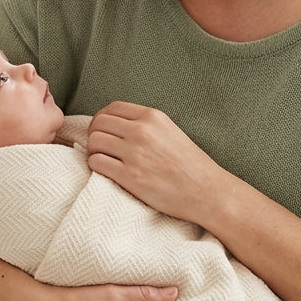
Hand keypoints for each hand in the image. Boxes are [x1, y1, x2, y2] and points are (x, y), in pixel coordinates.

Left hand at [87, 101, 222, 224]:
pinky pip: (96, 163)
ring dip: (93, 151)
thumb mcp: (170, 131)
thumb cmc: (190, 165)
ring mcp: (135, 153)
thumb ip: (146, 125)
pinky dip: (95, 166)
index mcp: (153, 117)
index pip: (112, 108)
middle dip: (94, 134)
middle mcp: (142, 131)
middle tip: (99, 147)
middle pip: (99, 123)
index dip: (101, 118)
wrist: (206, 192)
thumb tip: (116, 124)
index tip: (102, 130)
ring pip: (94, 142)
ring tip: (103, 160)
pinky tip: (105, 171)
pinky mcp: (130, 176)